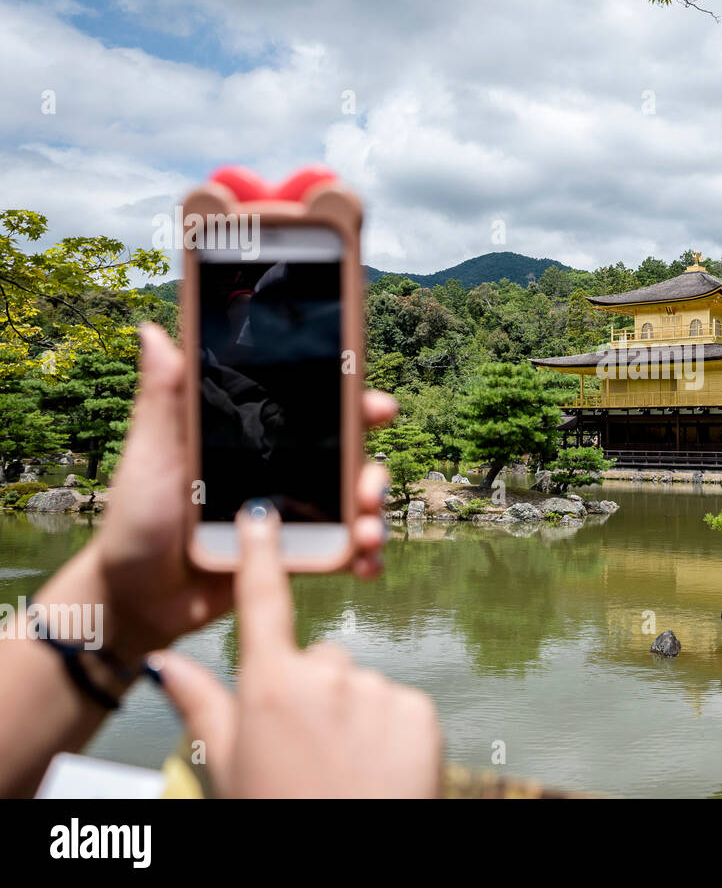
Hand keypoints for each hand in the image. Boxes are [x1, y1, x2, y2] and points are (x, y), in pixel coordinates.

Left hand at [41, 323, 397, 662]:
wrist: (136, 599)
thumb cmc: (135, 521)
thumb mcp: (151, 455)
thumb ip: (163, 399)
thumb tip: (154, 331)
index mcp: (252, 441)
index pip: (313, 414)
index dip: (352, 404)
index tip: (376, 405)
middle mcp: (281, 474)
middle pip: (346, 460)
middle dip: (372, 469)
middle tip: (371, 484)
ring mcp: (291, 517)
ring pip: (352, 507)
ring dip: (373, 516)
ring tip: (367, 533)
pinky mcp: (294, 557)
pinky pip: (340, 553)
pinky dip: (362, 557)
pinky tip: (365, 563)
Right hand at [154, 505, 440, 797]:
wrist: (354, 865)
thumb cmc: (282, 814)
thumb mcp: (229, 768)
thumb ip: (202, 707)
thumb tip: (163, 664)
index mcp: (269, 687)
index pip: (262, 605)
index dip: (260, 556)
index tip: (262, 515)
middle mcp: (325, 676)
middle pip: (320, 660)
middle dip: (313, 693)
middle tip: (307, 750)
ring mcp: (377, 690)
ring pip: (361, 686)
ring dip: (354, 716)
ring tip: (346, 768)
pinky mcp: (419, 708)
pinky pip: (399, 704)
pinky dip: (391, 730)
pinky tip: (379, 769)